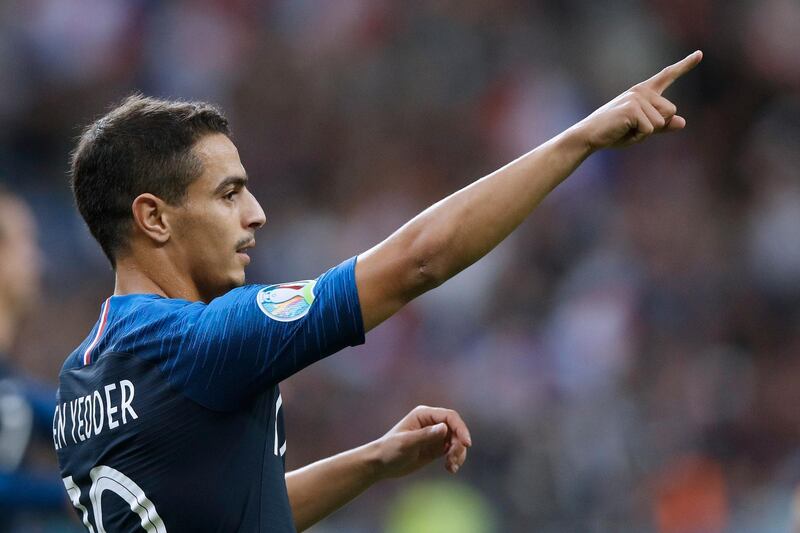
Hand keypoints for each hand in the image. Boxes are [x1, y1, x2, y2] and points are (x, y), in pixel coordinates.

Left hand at [373, 405, 471, 477]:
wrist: (380, 464)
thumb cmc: (389, 450)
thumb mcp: (406, 443)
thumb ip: (425, 435)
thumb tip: (445, 428)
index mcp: (424, 414)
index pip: (450, 417)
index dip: (461, 428)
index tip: (466, 443)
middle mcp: (431, 422)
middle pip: (456, 430)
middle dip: (459, 445)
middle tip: (453, 460)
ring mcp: (434, 435)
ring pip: (456, 441)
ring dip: (458, 454)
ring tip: (451, 467)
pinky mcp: (435, 448)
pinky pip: (452, 451)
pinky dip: (454, 459)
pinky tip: (450, 469)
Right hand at [573, 50, 702, 150]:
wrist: (588, 136)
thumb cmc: (613, 133)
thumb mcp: (641, 129)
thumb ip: (662, 125)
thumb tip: (682, 122)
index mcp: (644, 92)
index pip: (667, 75)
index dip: (685, 65)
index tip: (700, 54)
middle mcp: (641, 91)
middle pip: (670, 111)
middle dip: (656, 126)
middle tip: (631, 127)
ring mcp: (637, 98)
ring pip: (661, 121)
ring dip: (645, 133)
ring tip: (625, 130)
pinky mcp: (632, 108)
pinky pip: (650, 129)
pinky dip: (638, 137)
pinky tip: (623, 132)